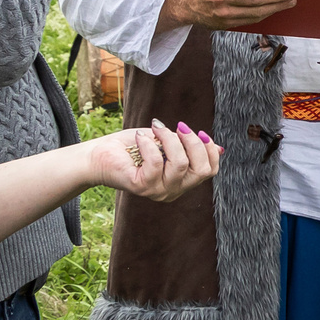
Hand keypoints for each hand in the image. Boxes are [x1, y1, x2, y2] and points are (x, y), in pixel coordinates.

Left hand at [93, 119, 220, 203]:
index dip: (210, 150)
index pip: (209, 171)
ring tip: (156, 129)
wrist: (100, 154)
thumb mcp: (167, 143)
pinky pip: (155, 163)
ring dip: (170, 139)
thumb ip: (190, 147)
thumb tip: (219, 148)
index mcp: (181, 182)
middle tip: (179, 127)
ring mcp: (158, 191)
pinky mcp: (142, 187)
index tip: (199, 132)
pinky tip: (141, 137)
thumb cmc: (133, 147)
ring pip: (180, 164)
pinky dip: (149, 144)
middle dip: (193, 142)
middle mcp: (172, 191)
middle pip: (201, 170)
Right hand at [161, 0, 294, 31]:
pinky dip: (265, 15)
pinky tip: (276, 9)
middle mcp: (218, 0)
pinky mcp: (226, 24)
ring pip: (253, 13)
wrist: (186, 4)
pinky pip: (250, 21)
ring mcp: (222, 15)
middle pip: (250, 0)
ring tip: (290, 2)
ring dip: (275, 8)